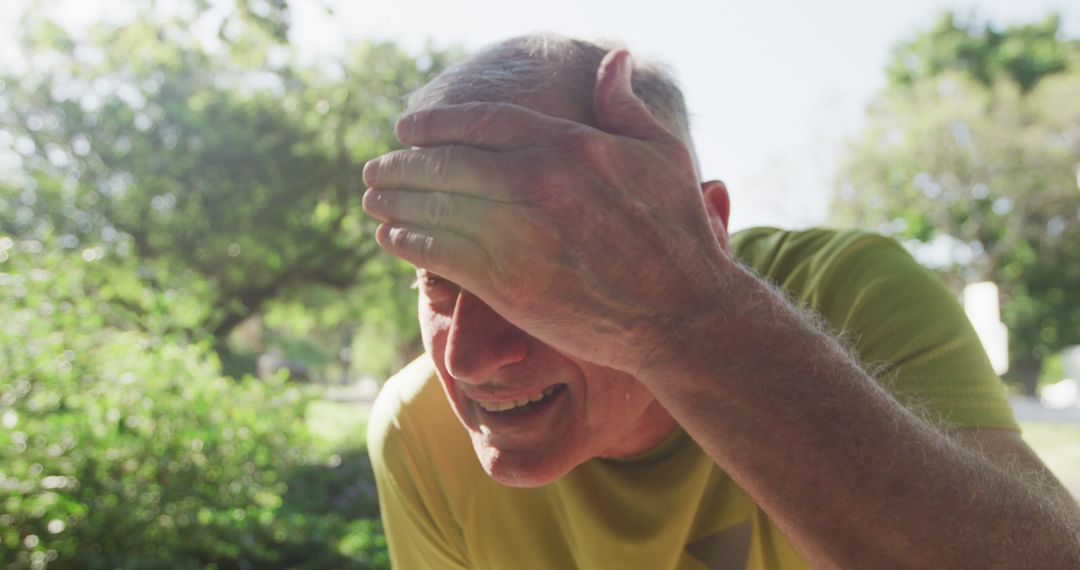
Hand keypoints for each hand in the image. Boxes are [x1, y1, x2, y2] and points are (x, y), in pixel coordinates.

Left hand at [362, 50, 731, 375]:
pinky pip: (440, 254)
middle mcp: (536, 182)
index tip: (406, 128)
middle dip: (403, 165)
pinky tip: (391, 237)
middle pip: (447, 164)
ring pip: (436, 209)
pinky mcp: (506, 284)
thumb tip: (613, 59)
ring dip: (396, 202)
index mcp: (569, 145)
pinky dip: (409, 243)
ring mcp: (518, 234)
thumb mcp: (662, 155)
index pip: (481, 122)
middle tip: (376, 167)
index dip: (434, 124)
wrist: (681, 312)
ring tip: (372, 198)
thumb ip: (625, 106)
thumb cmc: (678, 232)